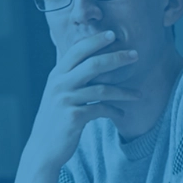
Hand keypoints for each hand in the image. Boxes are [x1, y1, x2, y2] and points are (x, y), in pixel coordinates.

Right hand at [22, 31, 140, 170]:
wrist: (43, 148)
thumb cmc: (56, 119)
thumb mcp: (59, 93)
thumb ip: (72, 77)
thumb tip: (95, 61)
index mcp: (56, 75)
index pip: (77, 51)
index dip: (95, 41)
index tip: (113, 34)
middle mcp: (59, 84)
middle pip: (93, 65)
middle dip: (117, 58)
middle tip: (136, 55)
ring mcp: (65, 100)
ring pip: (103, 89)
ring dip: (125, 92)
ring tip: (139, 95)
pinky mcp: (73, 117)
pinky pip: (102, 109)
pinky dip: (114, 111)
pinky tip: (121, 114)